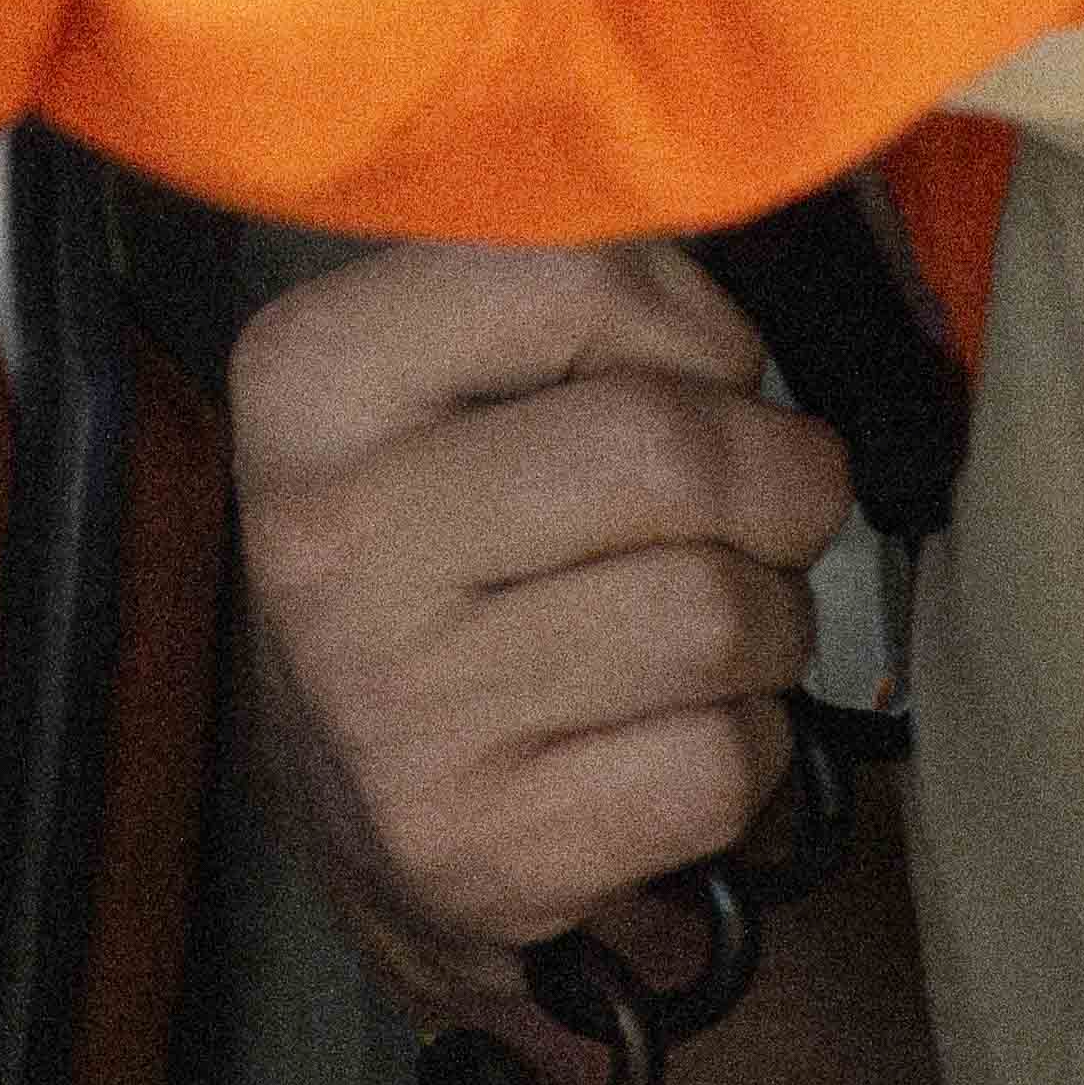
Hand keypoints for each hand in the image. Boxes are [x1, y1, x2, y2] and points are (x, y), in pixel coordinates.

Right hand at [232, 238, 850, 1084]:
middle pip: (671, 453)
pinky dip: (742, 753)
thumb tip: (754, 233)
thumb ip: (586, 298)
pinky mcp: (476, 851)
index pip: (580, 276)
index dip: (693, 325)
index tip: (689, 375)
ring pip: (721, 616)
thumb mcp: (456, 386)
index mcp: (308, 382)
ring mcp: (394, 709)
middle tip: (761, 509)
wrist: (369, 816)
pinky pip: (718, 765)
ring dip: (768, 627)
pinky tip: (663, 740)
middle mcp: (326, 539)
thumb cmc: (463, 555)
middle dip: (775, 481)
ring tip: (699, 632)